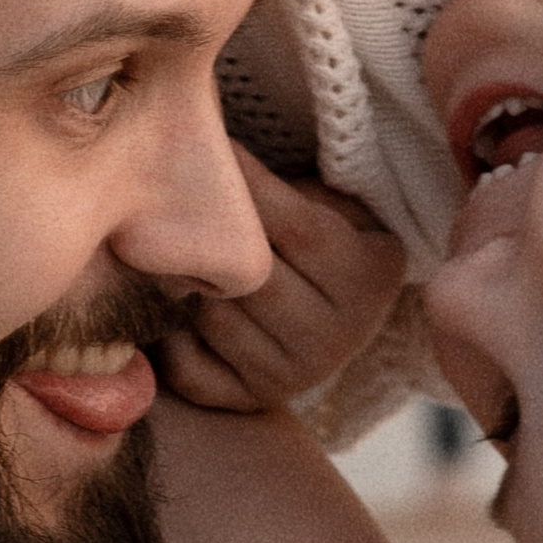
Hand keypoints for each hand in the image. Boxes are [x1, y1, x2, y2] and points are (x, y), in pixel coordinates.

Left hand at [156, 149, 406, 411]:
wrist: (318, 320)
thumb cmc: (314, 242)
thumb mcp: (331, 204)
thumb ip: (297, 185)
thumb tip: (221, 143)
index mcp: (371, 278)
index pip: (298, 226)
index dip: (248, 185)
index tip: (212, 148)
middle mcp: (341, 336)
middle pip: (252, 278)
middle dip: (208, 240)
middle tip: (171, 205)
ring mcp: (296, 376)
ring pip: (214, 318)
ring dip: (182, 283)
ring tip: (170, 254)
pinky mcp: (252, 400)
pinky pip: (190, 366)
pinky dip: (172, 336)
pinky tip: (179, 308)